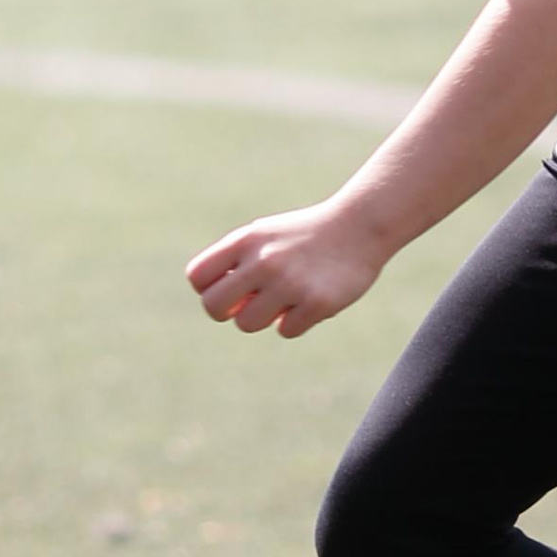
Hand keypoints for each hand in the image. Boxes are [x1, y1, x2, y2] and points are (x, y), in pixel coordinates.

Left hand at [186, 198, 387, 339]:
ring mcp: (289, 283)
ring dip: (263, 318)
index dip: (209, 289)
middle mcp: (263, 260)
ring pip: (247, 324)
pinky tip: (310, 301)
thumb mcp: (266, 237)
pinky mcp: (316, 302)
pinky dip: (296, 321)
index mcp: (246, 241)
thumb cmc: (305, 236)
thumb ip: (237, 266)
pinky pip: (285, 330)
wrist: (359, 226)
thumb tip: (224, 310)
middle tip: (248, 305)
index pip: (198, 277)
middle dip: (227, 312)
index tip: (232, 288)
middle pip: (213, 307)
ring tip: (284, 301)